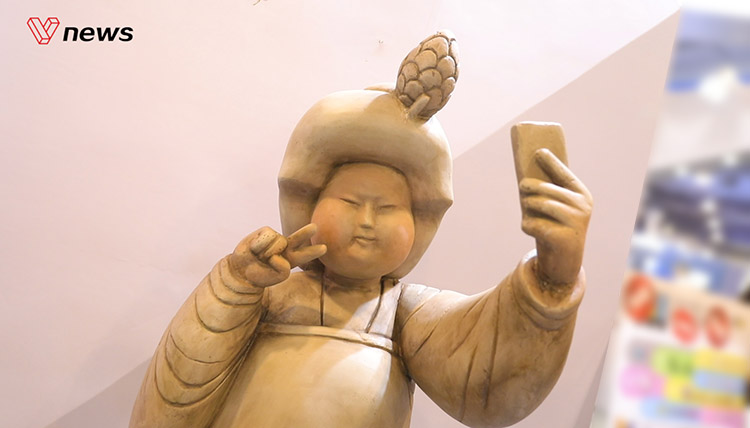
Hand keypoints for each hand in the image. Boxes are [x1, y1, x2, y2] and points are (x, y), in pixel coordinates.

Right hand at [228, 224, 326, 286]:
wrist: (242, 271)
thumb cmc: (261, 275)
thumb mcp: (277, 277)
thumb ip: (284, 267)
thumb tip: (279, 251)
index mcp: (291, 259)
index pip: (305, 254)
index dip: (313, 251)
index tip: (324, 248)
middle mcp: (285, 247)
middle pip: (298, 237)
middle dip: (305, 232)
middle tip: (315, 227)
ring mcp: (276, 239)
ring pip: (278, 241)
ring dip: (267, 251)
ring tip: (260, 257)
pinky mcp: (265, 232)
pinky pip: (267, 237)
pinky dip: (260, 245)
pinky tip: (254, 250)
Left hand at [519, 149, 592, 285]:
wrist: (566, 260)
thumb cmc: (558, 226)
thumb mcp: (558, 207)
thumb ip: (549, 192)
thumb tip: (526, 175)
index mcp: (582, 195)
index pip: (565, 175)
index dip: (551, 162)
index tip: (538, 152)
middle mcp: (582, 207)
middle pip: (548, 190)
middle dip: (532, 186)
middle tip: (522, 185)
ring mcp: (574, 222)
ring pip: (540, 205)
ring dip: (528, 206)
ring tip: (526, 208)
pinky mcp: (562, 238)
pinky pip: (534, 224)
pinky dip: (526, 224)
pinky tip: (528, 227)